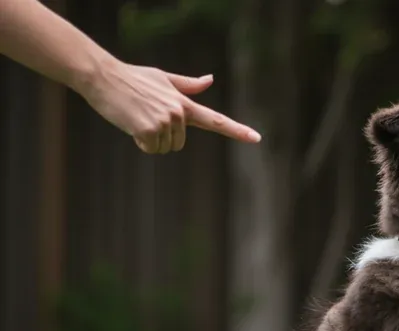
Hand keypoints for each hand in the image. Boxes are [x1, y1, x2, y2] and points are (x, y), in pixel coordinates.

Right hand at [75, 60, 260, 153]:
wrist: (103, 76)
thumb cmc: (132, 77)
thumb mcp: (163, 78)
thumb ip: (187, 85)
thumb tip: (210, 79)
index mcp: (185, 103)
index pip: (216, 120)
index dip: (237, 131)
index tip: (257, 139)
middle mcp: (179, 113)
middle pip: (179, 144)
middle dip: (162, 137)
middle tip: (145, 115)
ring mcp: (165, 121)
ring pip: (164, 148)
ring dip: (149, 139)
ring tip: (137, 117)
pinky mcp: (149, 130)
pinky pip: (150, 149)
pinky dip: (139, 142)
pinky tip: (130, 123)